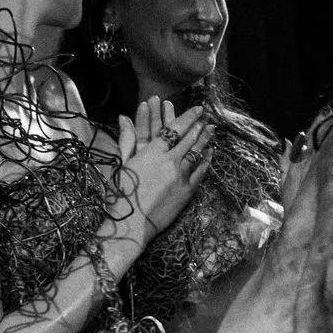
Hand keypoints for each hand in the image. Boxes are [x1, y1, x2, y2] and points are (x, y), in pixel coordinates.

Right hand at [117, 99, 214, 231]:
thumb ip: (127, 139)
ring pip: (196, 153)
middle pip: (188, 138)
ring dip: (204, 139)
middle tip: (206, 117)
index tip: (196, 110)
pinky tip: (209, 153)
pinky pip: (200, 172)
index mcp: (152, 152)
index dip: (187, 118)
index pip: (173, 129)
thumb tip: (123, 117)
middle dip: (198, 126)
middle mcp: (169, 161)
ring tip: (211, 130)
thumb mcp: (123, 164)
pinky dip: (206, 160)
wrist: (132, 223)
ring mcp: (181, 176)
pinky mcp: (187, 191)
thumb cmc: (121, 195)